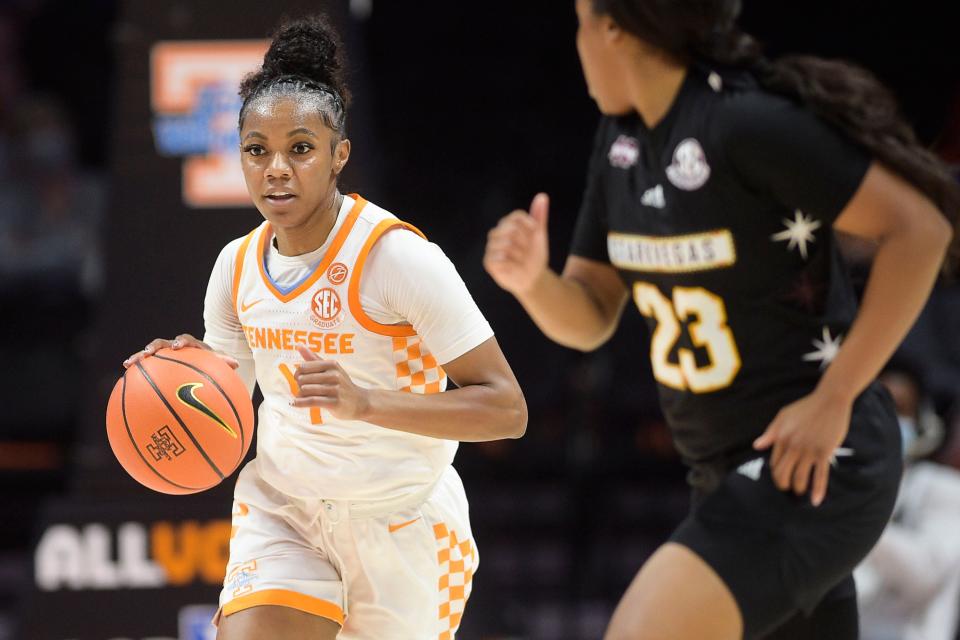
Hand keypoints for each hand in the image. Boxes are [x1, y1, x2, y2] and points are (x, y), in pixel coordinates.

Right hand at [122, 333, 239, 369]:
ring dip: (139, 356)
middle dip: (154, 346)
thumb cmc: (212, 365)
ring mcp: (165, 356)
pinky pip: (146, 368)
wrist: (204, 367)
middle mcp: (175, 348)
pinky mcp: (158, 365)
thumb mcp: (218, 364)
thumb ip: (223, 362)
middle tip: (148, 353)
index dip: (181, 341)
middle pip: (162, 343)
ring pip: (150, 354)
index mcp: (191, 346)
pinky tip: (126, 379)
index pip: (186, 340)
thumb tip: (235, 363)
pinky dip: (136, 372)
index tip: (178, 347)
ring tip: (128, 363)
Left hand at [291, 345, 369, 419]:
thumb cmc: (342, 384)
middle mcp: (334, 375)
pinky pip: (311, 401)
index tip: (298, 379)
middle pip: (303, 379)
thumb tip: (298, 345)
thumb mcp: (331, 369)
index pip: (303, 367)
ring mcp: (335, 389)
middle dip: (299, 385)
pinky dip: (300, 403)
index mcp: (332, 364)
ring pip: (306, 390)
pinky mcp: (334, 402)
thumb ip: (313, 358)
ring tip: (301, 397)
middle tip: (303, 389)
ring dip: (300, 395)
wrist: (360, 402)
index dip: (297, 373)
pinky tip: (294, 403)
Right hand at [484, 193, 549, 294]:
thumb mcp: (539, 235)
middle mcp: (496, 233)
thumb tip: (542, 195)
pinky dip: (513, 264)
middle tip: (527, 252)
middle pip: (513, 229)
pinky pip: (501, 257)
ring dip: (520, 255)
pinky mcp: (488, 261)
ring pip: (507, 244)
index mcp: (507, 224)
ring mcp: (491, 247)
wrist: (533, 278)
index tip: (535, 235)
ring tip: (521, 261)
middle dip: (526, 243)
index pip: (517, 216)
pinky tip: (515, 267)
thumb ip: (539, 216)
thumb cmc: (534, 255)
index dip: (530, 226)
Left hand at [753, 389, 853, 505]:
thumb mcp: (783, 416)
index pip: (774, 463)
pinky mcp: (824, 452)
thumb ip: (770, 433)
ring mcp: (809, 450)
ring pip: (800, 478)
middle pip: (783, 474)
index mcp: (781, 437)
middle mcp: (793, 446)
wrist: (830, 400)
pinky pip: (820, 476)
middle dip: (784, 485)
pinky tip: (816, 501)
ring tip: (800, 492)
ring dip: (799, 489)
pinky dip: (818, 490)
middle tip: (788, 488)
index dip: (777, 473)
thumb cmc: (806, 407)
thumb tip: (756, 446)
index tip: (782, 476)